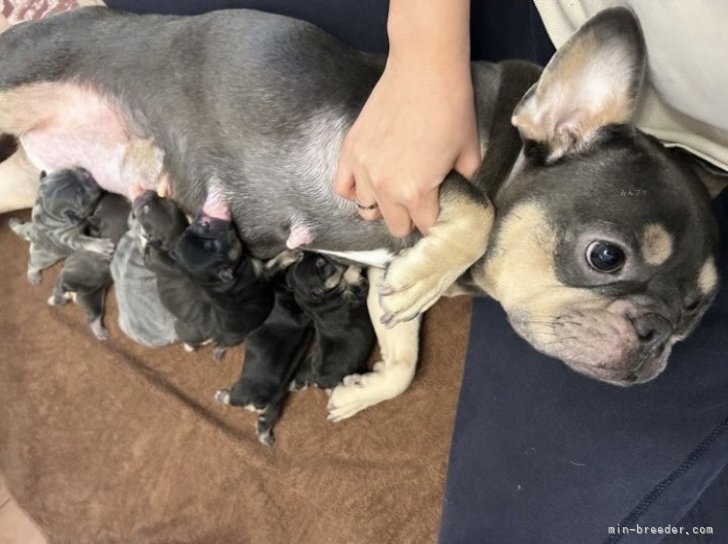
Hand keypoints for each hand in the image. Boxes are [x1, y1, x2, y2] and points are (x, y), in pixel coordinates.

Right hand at [333, 0, 480, 237]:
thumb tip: (454, 195)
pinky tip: (368, 182)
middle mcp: (384, 188)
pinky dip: (354, 190)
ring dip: (384, 205)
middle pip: (396, 225)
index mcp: (416, 192)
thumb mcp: (469, 155)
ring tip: (395, 188)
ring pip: (367, 210)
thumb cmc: (452, 109)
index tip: (441, 210)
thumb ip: (461, 184)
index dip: (436, 221)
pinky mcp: (349, 151)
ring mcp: (362, 170)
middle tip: (421, 199)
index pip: (425, 226)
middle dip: (411, 217)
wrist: (424, 70)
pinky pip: (342, 188)